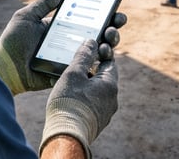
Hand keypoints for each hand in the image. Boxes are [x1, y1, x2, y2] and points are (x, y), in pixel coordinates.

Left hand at [0, 0, 126, 95]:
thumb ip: (44, 3)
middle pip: (98, 34)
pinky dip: (98, 63)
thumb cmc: (13, 40)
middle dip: (112, 28)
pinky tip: (104, 56)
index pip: (88, 19)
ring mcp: (70, 57)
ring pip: (97, 51)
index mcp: (63, 27)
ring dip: (109, 44)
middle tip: (116, 23)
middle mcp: (70, 41)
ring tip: (109, 39)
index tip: (115, 8)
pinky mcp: (68, 72)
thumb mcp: (27, 16)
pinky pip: (87, 69)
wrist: (5, 67)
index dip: (104, 14)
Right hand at [40, 39, 117, 157]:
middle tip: (78, 63)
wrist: (66, 136)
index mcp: (110, 84)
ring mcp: (105, 112)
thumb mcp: (74, 73)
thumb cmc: (69, 102)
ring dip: (88, 83)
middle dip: (93, 68)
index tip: (90, 48)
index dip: (100, 52)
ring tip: (73, 79)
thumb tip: (92, 41)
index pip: (110, 62)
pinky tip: (72, 95)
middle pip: (104, 76)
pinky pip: (93, 102)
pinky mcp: (96, 122)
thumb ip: (83, 56)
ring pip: (98, 90)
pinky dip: (85, 96)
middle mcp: (112, 99)